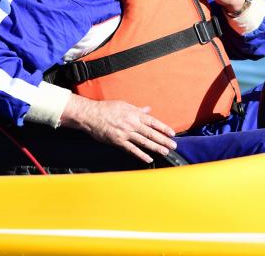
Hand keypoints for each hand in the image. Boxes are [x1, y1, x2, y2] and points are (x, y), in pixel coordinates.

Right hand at [59, 94, 176, 162]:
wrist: (90, 115)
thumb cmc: (107, 108)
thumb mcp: (124, 105)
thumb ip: (137, 109)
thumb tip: (148, 110)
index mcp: (134, 114)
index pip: (153, 122)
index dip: (163, 128)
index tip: (172, 133)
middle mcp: (132, 124)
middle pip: (151, 133)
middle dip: (163, 140)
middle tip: (174, 145)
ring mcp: (125, 133)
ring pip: (144, 142)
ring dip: (156, 148)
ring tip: (165, 152)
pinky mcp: (118, 142)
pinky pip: (132, 150)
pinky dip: (141, 155)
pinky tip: (148, 159)